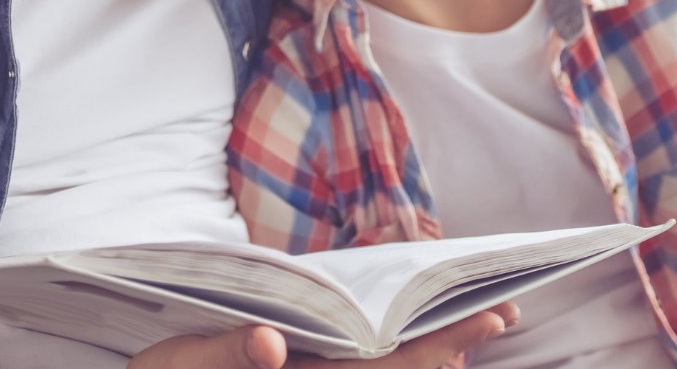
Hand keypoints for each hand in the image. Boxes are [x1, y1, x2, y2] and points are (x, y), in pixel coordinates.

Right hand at [126, 303, 518, 368]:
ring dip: (428, 356)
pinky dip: (387, 360)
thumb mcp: (174, 367)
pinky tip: (414, 343)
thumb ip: (222, 356)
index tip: (489, 317)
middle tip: (502, 313)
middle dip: (450, 346)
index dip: (439, 346)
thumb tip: (271, 342)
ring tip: (475, 325)